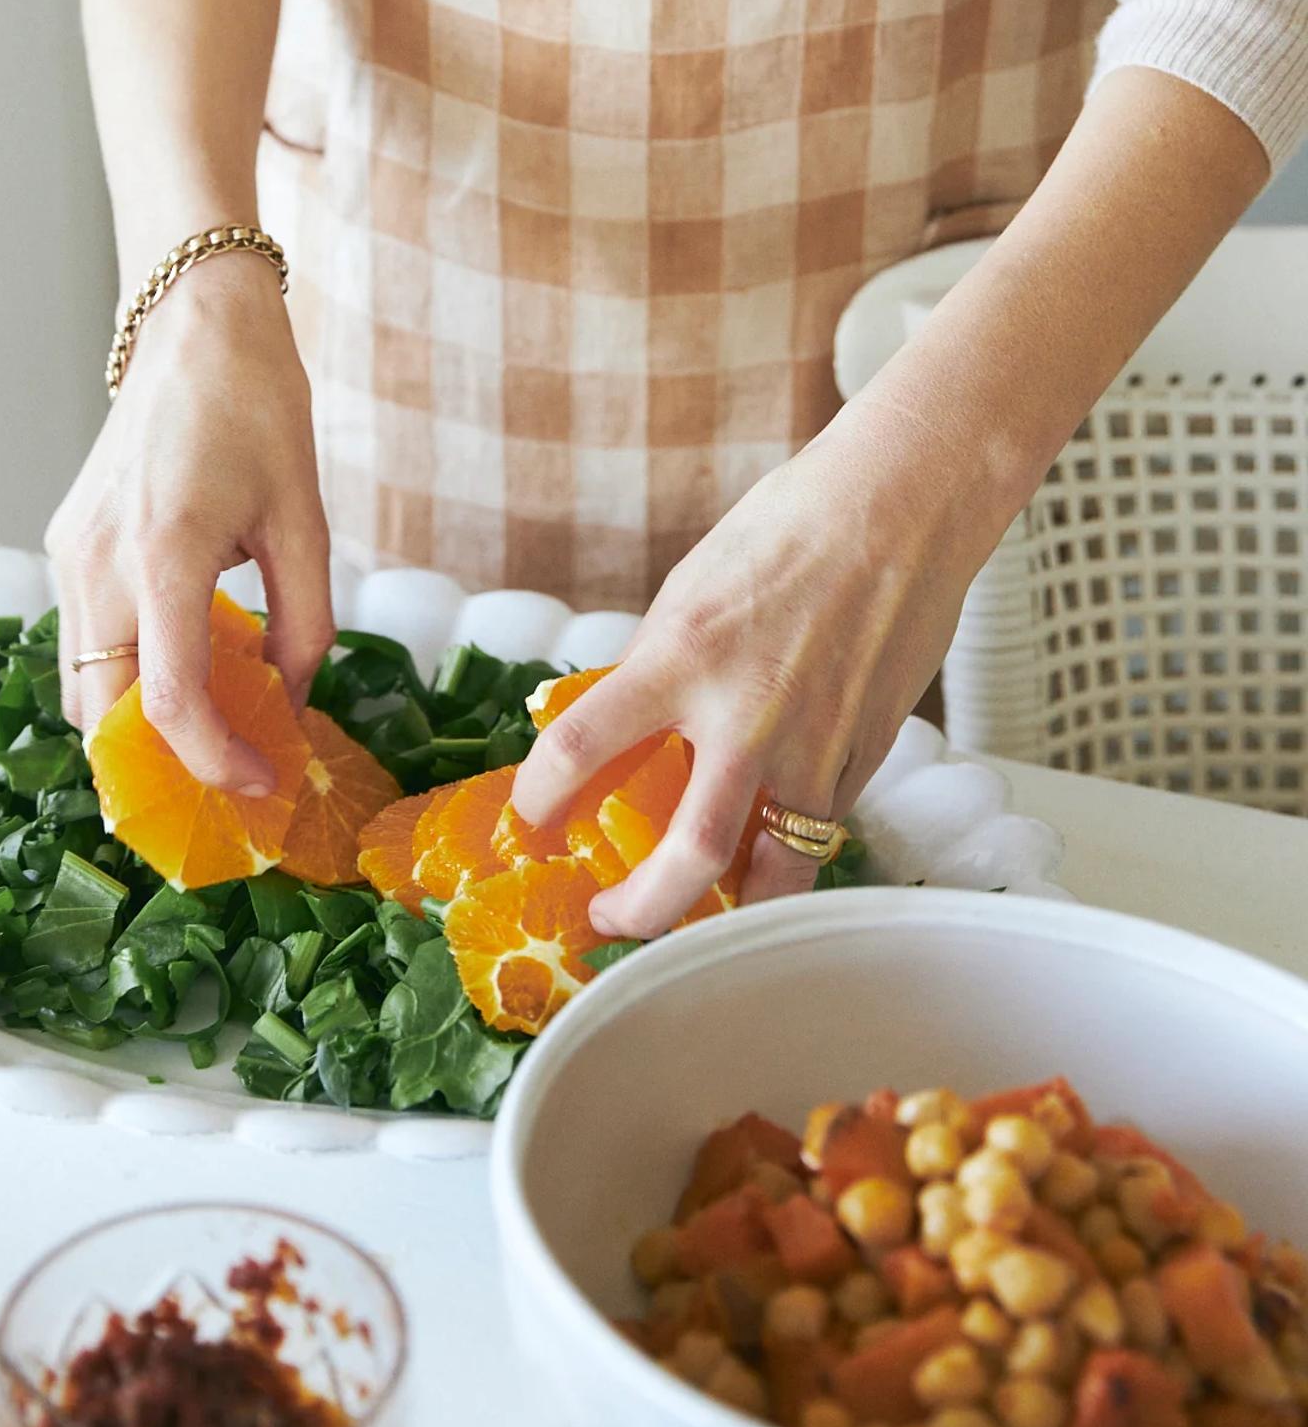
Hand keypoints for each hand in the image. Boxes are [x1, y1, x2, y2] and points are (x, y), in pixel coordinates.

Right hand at [46, 252, 332, 787]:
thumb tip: (292, 705)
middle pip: (101, 718)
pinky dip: (124, 676)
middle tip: (224, 787)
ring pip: (80, 687)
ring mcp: (70, 555)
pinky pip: (83, 640)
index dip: (215, 763)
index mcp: (164, 555)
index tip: (263, 785)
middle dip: (157, 771)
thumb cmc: (259, 406)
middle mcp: (98, 564)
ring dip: (135, 728)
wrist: (194, 324)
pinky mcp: (66, 544)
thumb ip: (304, 623)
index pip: (169, 704)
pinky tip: (186, 667)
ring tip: (210, 737)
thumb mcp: (305, 519)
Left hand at [511, 398, 990, 939]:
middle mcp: (747, 715)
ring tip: (699, 915)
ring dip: (729, 911)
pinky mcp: (867, 757)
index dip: (537, 795)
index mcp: (683, 655)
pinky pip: (820, 831)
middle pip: (686, 857)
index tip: (527, 818)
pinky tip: (766, 846)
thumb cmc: (787, 530)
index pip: (582, 744)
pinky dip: (788, 851)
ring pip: (774, 874)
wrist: (899, 507)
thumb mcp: (691, 590)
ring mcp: (816, 747)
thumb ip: (657, 667)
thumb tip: (622, 728)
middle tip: (610, 919)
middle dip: (639, 912)